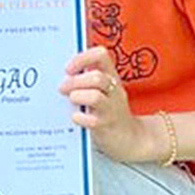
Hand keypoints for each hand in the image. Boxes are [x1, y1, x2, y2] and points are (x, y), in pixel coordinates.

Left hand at [58, 47, 163, 161]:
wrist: (131, 138)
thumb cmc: (109, 111)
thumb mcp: (103, 90)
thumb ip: (87, 78)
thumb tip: (62, 72)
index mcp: (111, 77)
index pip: (101, 56)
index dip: (82, 58)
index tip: (68, 69)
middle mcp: (113, 91)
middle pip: (96, 77)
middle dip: (74, 81)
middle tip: (62, 88)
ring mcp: (111, 109)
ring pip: (95, 96)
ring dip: (78, 96)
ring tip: (71, 100)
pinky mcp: (106, 127)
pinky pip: (93, 121)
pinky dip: (80, 118)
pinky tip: (75, 117)